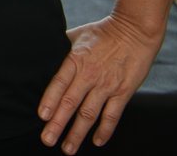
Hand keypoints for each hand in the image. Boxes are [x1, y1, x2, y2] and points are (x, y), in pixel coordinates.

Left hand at [37, 15, 162, 152]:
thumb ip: (61, 48)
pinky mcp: (123, 92)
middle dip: (57, 124)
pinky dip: (104, 130)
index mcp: (75, 59)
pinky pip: (112, 115)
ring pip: (89, 114)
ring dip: (78, 133)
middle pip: (70, 103)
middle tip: (47, 139)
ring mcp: (107, 85)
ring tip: (68, 148)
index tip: (41, 116)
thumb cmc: (103, 32)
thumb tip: (43, 55)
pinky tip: (97, 141)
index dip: (49, 100)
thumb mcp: (77, 35)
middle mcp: (89, 74)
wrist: (135, 31)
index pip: (58, 83)